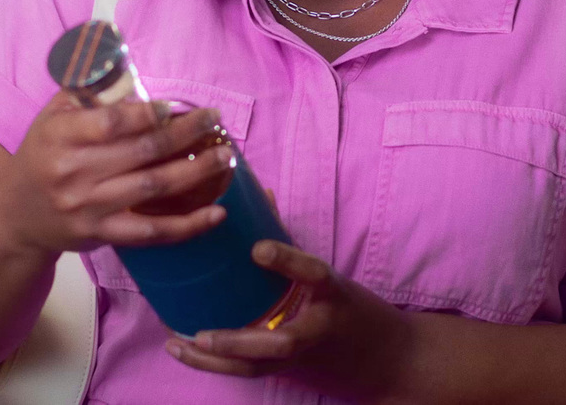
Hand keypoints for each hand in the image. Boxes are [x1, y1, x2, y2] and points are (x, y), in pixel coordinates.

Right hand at [0, 92, 234, 254]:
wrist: (14, 216)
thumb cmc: (40, 156)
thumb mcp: (52, 117)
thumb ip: (89, 92)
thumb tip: (132, 71)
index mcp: (61, 137)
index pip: (112, 123)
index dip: (148, 113)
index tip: (174, 106)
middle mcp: (74, 173)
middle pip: (142, 151)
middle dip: (185, 133)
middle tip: (215, 120)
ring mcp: (89, 208)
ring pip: (153, 188)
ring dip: (196, 171)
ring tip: (224, 156)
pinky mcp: (102, 235)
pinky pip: (152, 232)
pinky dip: (188, 225)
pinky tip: (217, 212)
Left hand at [166, 241, 417, 401]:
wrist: (388, 360)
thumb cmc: (353, 309)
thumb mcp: (333, 276)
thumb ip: (293, 244)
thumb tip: (259, 193)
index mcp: (335, 295)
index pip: (314, 274)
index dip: (289, 261)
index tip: (258, 249)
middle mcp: (320, 328)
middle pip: (278, 344)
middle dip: (237, 343)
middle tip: (200, 334)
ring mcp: (304, 356)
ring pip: (256, 368)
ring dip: (214, 362)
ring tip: (177, 345)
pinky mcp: (290, 370)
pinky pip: (250, 371)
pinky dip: (216, 364)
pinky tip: (186, 351)